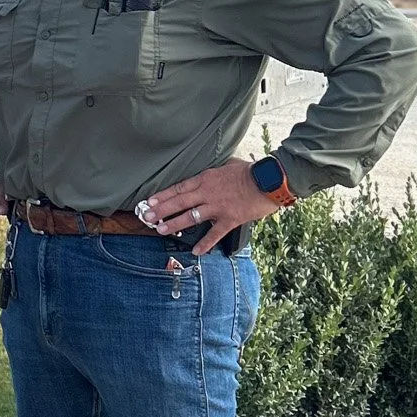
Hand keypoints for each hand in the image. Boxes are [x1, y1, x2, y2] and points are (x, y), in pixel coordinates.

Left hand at [141, 157, 277, 256]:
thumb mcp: (228, 165)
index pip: (179, 188)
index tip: (150, 201)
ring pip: (190, 217)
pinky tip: (196, 251)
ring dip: (174, 224)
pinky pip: (214, 234)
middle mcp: (207, 193)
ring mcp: (217, 207)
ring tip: (161, 230)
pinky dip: (205, 243)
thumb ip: (215, 172)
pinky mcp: (229, 219)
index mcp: (206, 179)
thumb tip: (210, 174)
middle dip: (161, 210)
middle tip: (147, 216)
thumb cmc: (251, 171)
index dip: (163, 195)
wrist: (270, 180)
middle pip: (179, 202)